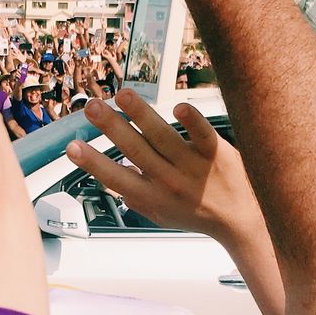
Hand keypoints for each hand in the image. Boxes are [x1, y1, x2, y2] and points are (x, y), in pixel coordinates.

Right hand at [68, 90, 257, 241]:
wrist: (242, 220)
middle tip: (92, 107)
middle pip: (135, 150)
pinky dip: (191, 121)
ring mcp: (193, 166)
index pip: (116, 178)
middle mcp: (169, 181)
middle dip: (111, 127)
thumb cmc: (198, 214)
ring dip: (140, 114)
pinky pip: (202, 134)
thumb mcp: (160, 214)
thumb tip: (110, 177)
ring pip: (163, 136)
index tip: (72, 146)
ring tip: (122, 95)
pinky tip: (178, 107)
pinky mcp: (216, 152)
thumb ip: (135, 196)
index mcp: (152, 197)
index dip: (92, 163)